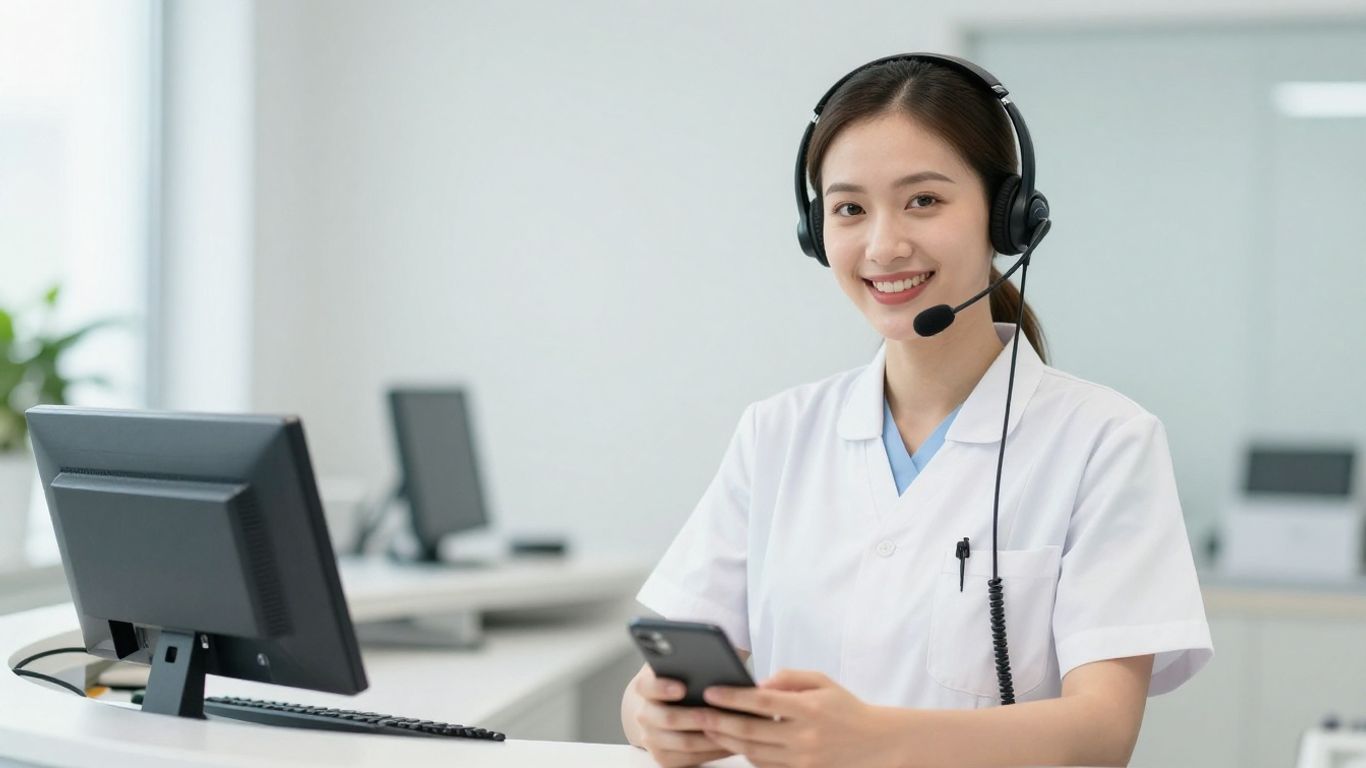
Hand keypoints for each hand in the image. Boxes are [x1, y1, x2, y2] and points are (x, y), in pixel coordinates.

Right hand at [624, 663, 733, 766]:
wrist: (659, 709)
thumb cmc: (680, 682)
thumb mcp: (681, 665)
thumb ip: (699, 657)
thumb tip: (731, 652)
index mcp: (645, 687)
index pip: (647, 686)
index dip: (662, 687)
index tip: (682, 688)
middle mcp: (644, 714)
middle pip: (667, 719)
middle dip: (694, 717)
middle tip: (715, 714)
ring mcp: (652, 739)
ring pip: (682, 743)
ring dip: (709, 738)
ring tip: (732, 730)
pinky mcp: (663, 758)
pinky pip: (689, 759)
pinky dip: (711, 752)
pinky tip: (729, 743)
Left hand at [700, 669, 899, 767]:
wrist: (876, 743)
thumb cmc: (844, 708)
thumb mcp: (822, 682)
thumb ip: (789, 678)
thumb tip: (758, 684)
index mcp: (808, 709)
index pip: (761, 702)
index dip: (732, 697)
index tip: (711, 692)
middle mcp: (804, 737)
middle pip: (750, 732)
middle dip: (719, 722)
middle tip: (697, 713)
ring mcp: (802, 760)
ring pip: (753, 753)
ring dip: (727, 741)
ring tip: (709, 727)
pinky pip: (765, 766)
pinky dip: (747, 754)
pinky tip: (734, 742)